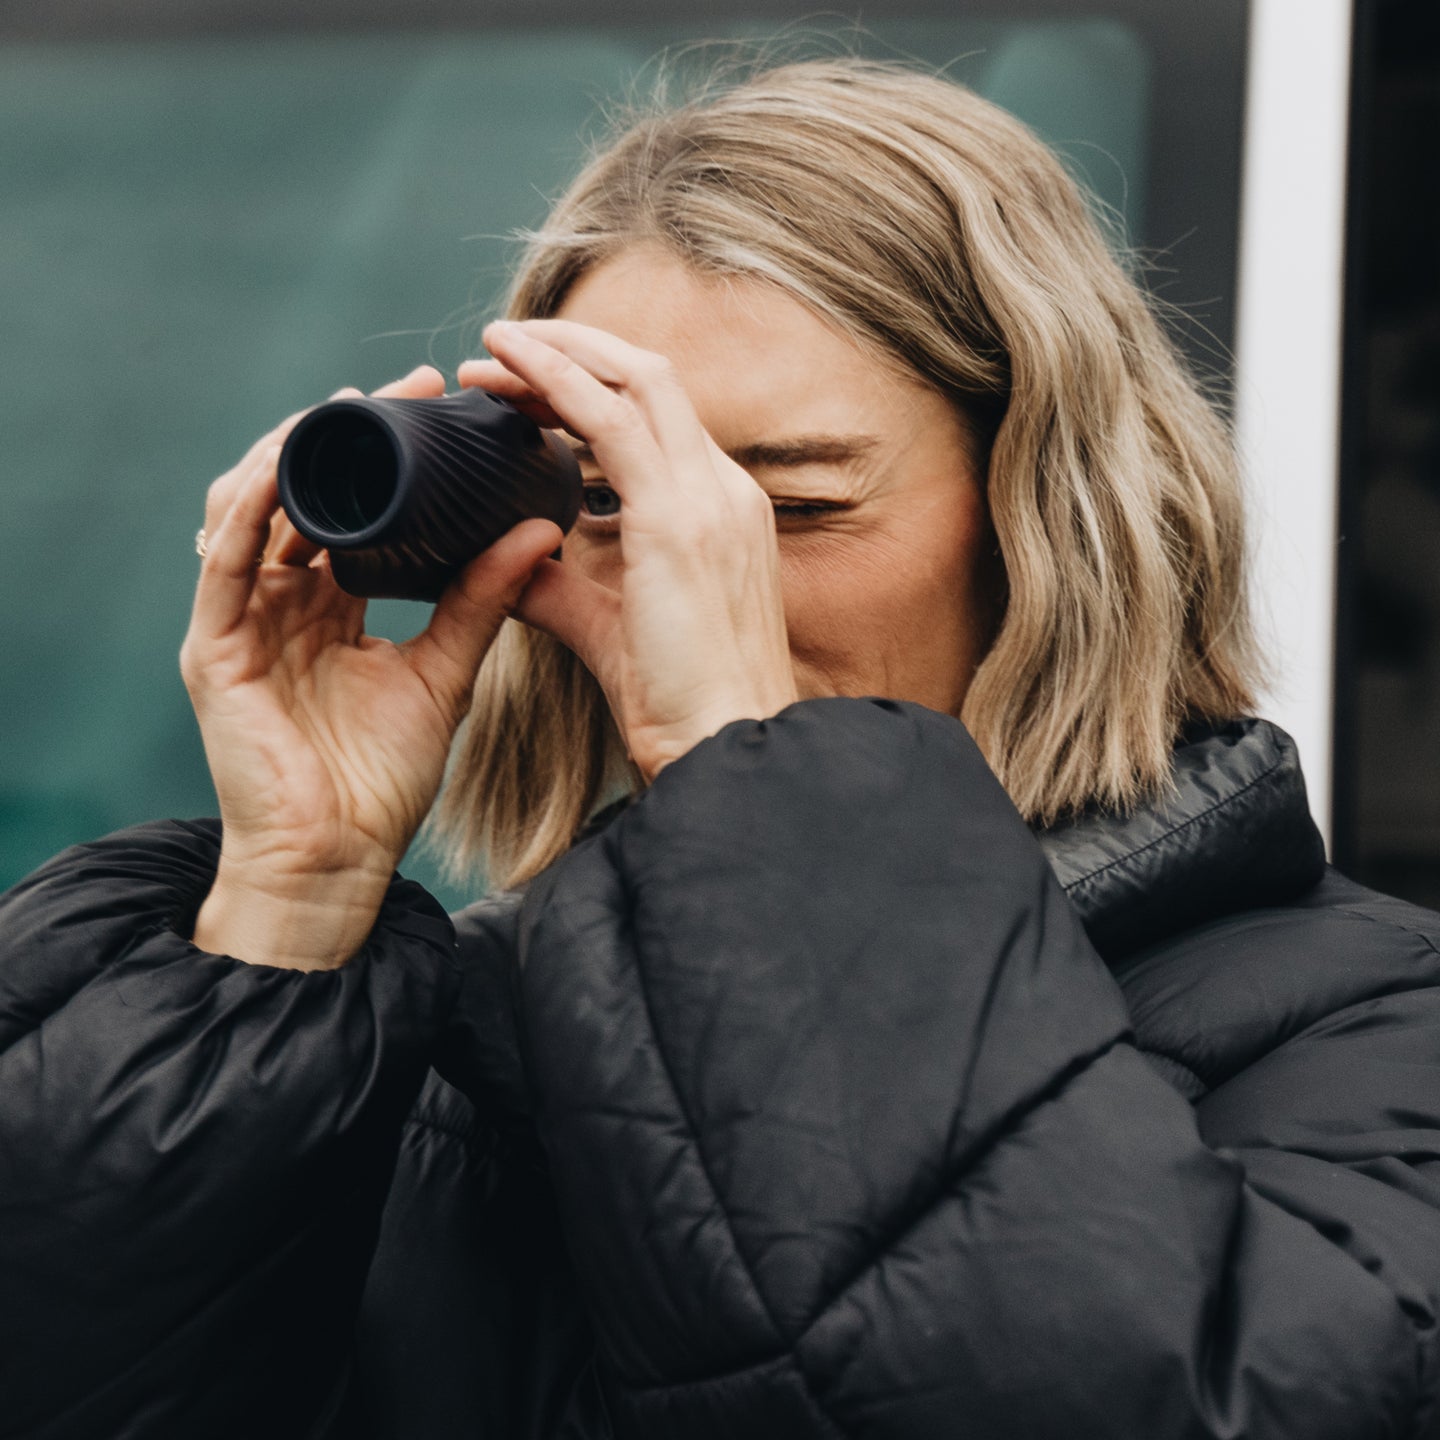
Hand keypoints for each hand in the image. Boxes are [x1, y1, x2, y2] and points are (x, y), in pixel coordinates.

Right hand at [183, 366, 561, 968]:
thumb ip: (482, 599)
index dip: (386, 452)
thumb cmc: (384, 778)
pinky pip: (221, 561)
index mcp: (326, 604)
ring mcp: (239, 622)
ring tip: (345, 409)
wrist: (342, 861)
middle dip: (344, 434)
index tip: (438, 401)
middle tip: (404, 386)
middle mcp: (278, 602)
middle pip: (300, 493)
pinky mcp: (213, 649)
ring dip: (293, 452)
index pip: (350, 507)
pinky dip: (248, 509)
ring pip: (248, 509)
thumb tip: (540, 528)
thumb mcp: (445, 670)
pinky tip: (284, 466)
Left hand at [459, 320, 798, 781]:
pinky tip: (506, 365)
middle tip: (499, 351)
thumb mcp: (609, 627)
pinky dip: (555, 379)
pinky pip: (610, 419)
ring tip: (492, 348)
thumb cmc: (678, 703)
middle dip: (574, 351)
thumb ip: (558, 586)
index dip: (589, 390)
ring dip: (558, 353)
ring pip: (635, 380)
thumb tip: (500, 560)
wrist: (724, 746)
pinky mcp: (678, 518)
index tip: (524, 393)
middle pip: (649, 380)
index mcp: (720, 513)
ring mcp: (709, 497)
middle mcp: (724, 490)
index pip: (657, 420)